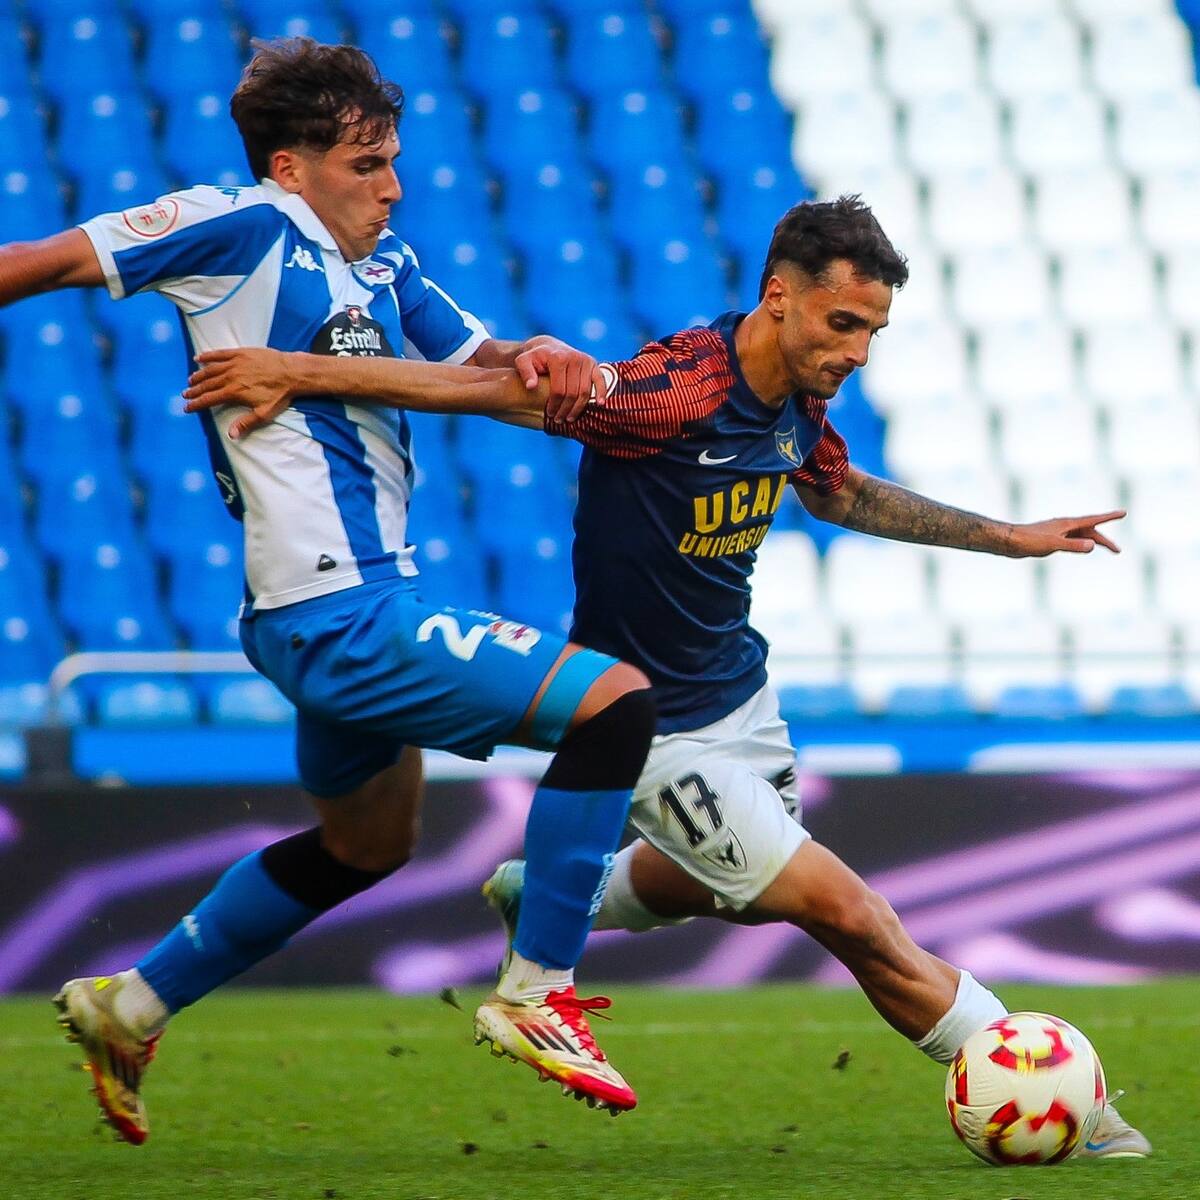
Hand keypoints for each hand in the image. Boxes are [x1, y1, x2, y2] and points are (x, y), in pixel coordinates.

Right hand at [182, 348, 295, 438]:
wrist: (291, 372)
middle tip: (185, 394)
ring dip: (199, 375)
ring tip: (190, 380)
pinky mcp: (240, 353)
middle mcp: (230, 376)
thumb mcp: (264, 413)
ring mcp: (234, 363)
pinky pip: (220, 354)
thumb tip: (231, 434)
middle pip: (207, 384)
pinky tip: (199, 358)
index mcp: (234, 392)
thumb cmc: (279, 394)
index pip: (209, 399)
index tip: (187, 407)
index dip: (197, 404)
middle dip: (194, 390)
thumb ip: (246, 423)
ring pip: (210, 369)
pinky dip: (208, 356)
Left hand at [513, 335, 604, 422]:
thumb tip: (531, 386)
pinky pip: (600, 380)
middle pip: (572, 393)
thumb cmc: (535, 358)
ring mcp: (585, 360)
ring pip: (585, 391)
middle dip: (565, 409)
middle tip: (559, 419)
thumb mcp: (523, 361)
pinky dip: (601, 392)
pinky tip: (600, 404)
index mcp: (558, 358)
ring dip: (578, 408)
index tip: (549, 415)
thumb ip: (525, 372)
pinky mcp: (593, 363)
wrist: (548, 347)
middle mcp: (574, 358)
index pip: (558, 390)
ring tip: (570, 418)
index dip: (554, 405)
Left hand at [1007, 510, 1125, 556]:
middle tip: (1118, 551)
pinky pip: (1072, 540)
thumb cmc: (1029, 541)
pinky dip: (1081, 543)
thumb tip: (1092, 546)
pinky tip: (1082, 547)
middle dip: (1105, 540)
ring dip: (1094, 542)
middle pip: (1090, 531)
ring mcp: (1058, 532)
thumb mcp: (1053, 544)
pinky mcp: (1050, 539)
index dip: (1109, 517)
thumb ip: (1073, 546)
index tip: (1123, 512)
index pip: (1094, 520)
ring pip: (1081, 536)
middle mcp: (1064, 526)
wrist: (1009, 541)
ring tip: (1108, 549)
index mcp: (1067, 524)